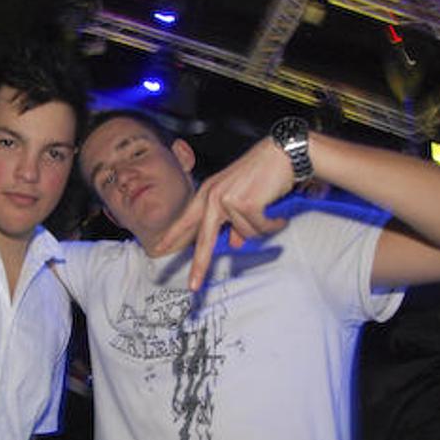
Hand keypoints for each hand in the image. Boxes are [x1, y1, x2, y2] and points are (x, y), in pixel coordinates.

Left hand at [155, 138, 293, 290]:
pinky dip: (272, 224)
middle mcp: (212, 196)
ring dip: (261, 226)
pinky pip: (259, 228)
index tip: (158, 249)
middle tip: (193, 286)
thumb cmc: (262, 174)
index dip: (172, 236)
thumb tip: (235, 243)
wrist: (282, 153)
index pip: (186, 220)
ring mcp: (227, 199)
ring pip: (244, 234)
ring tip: (268, 209)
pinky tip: (277, 213)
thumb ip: (233, 222)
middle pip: (203, 239)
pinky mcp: (245, 203)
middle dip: (199, 265)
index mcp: (207, 194)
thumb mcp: (241, 198)